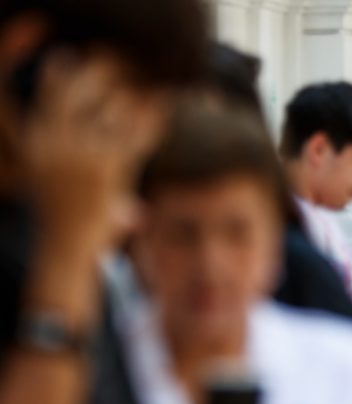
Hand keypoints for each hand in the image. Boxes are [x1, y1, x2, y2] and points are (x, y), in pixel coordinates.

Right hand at [25, 50, 167, 252]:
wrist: (66, 248)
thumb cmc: (59, 212)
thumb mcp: (42, 172)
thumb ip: (49, 143)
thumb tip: (53, 122)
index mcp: (38, 141)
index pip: (49, 94)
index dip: (63, 71)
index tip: (74, 57)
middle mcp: (56, 143)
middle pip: (81, 91)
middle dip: (102, 72)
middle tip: (123, 63)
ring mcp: (82, 155)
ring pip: (113, 108)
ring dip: (134, 94)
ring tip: (150, 83)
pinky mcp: (109, 170)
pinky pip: (135, 136)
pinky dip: (151, 121)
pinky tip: (164, 109)